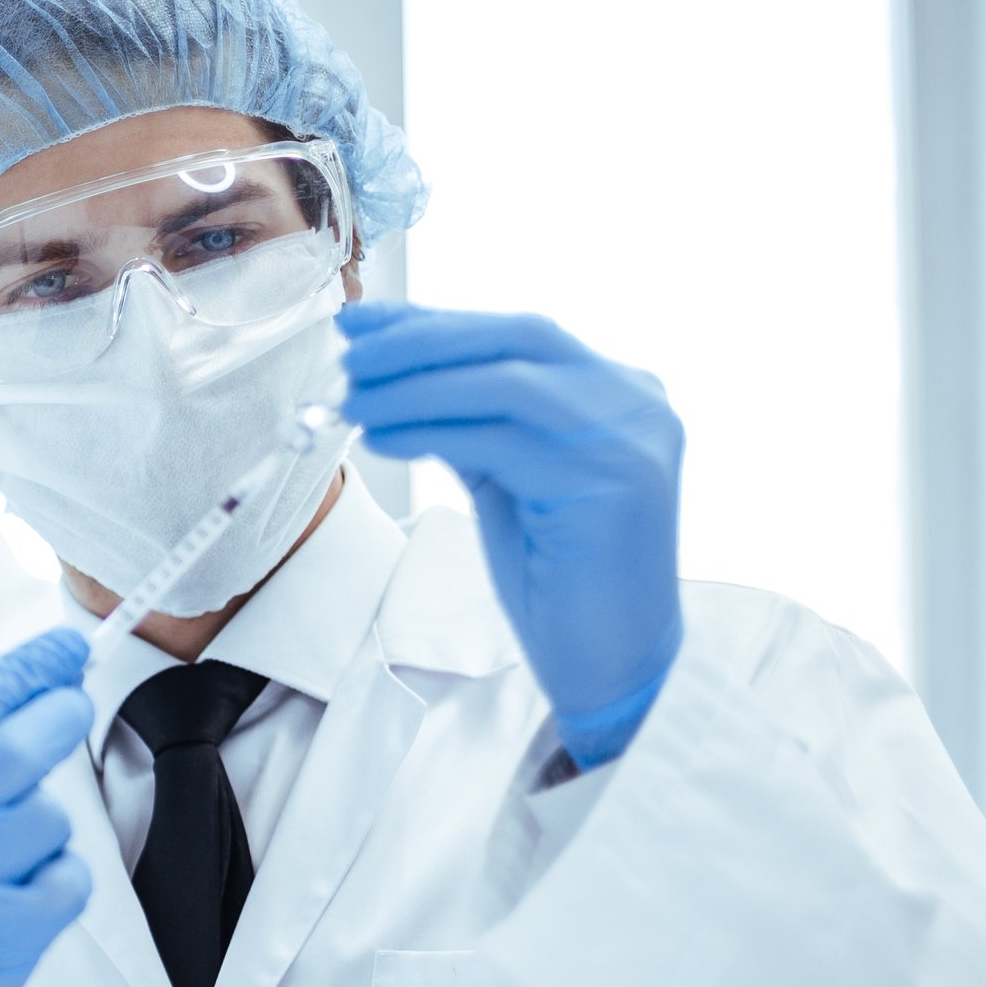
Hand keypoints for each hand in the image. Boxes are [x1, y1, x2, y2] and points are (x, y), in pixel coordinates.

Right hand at [0, 629, 95, 986]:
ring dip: (46, 827)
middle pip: (17, 750)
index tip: (69, 646)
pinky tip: (25, 896)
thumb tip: (28, 686)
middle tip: (74, 704)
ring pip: (48, 817)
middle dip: (58, 715)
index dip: (28, 668)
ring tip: (9, 854)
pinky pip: (67, 879)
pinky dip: (61, 881)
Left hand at [340, 304, 684, 768]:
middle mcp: (636, 402)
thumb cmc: (556, 577)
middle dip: (421, 339)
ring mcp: (631, 439)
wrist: (612, 664)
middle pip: (516, 338)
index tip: (360, 323)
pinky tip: (382, 435)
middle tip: (349, 353)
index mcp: (617, 390)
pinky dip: (432, 430)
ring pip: (505, 382)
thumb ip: (469, 417)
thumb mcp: (506, 475)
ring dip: (415, 384)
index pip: (515, 335)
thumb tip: (385, 366)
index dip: (433, 321)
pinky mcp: (612, 484)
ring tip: (351, 398)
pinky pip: (503, 439)